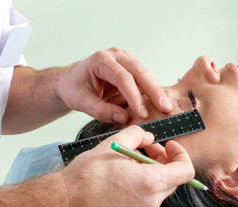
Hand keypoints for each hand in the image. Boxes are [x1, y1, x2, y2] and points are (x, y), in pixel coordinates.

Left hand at [56, 48, 172, 123]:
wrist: (72, 81)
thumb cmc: (74, 89)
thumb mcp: (81, 102)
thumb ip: (101, 111)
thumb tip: (123, 118)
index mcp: (101, 60)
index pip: (122, 77)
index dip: (134, 96)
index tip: (142, 113)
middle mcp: (115, 55)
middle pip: (139, 72)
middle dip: (153, 91)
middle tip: (165, 107)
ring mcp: (125, 59)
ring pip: (145, 74)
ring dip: (155, 91)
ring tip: (165, 107)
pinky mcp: (131, 67)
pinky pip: (144, 79)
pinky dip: (150, 91)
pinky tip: (157, 103)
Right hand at [58, 126, 193, 206]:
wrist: (67, 198)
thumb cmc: (89, 172)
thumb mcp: (114, 142)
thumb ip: (139, 135)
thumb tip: (150, 138)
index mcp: (151, 182)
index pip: (186, 171)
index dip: (181, 155)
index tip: (169, 146)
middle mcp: (151, 201)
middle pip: (173, 179)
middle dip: (164, 160)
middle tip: (147, 149)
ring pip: (160, 188)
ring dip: (153, 171)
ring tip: (131, 160)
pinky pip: (147, 197)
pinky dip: (143, 184)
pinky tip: (124, 175)